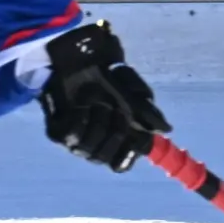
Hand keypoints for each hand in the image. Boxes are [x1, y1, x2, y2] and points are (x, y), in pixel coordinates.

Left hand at [38, 20, 169, 170]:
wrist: (79, 59)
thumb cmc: (107, 75)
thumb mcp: (132, 92)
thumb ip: (148, 112)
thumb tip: (166, 129)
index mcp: (114, 137)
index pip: (121, 163)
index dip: (127, 155)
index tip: (134, 141)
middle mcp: (94, 142)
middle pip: (106, 158)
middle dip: (115, 134)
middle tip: (117, 111)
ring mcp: (75, 138)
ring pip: (89, 150)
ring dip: (98, 125)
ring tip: (98, 104)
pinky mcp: (57, 132)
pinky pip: (72, 137)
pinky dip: (80, 120)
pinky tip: (81, 107)